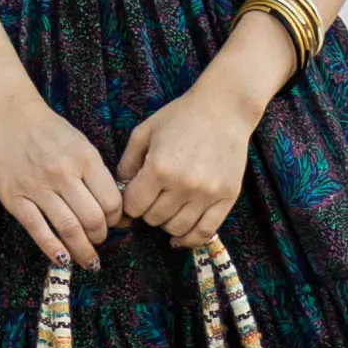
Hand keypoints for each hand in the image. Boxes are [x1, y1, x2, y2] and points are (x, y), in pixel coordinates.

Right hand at [0, 99, 121, 269]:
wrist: (8, 117)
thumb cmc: (49, 132)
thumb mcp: (81, 144)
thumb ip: (96, 175)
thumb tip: (114, 210)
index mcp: (84, 158)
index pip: (111, 201)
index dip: (117, 218)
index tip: (115, 223)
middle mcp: (62, 173)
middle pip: (92, 219)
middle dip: (101, 236)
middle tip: (100, 239)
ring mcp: (37, 187)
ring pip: (68, 229)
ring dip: (83, 250)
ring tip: (89, 259)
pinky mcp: (14, 198)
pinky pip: (38, 231)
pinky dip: (54, 250)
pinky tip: (64, 259)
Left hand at [115, 83, 254, 245]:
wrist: (224, 108)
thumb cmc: (181, 116)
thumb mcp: (144, 132)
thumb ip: (127, 162)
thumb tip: (120, 190)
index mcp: (159, 168)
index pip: (134, 207)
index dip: (130, 203)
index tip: (135, 195)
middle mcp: (183, 184)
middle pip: (153, 219)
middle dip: (148, 211)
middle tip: (154, 196)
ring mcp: (207, 193)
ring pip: (176, 229)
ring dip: (167, 223)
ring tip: (168, 207)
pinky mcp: (227, 197)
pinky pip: (205, 232)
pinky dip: (190, 239)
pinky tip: (181, 236)